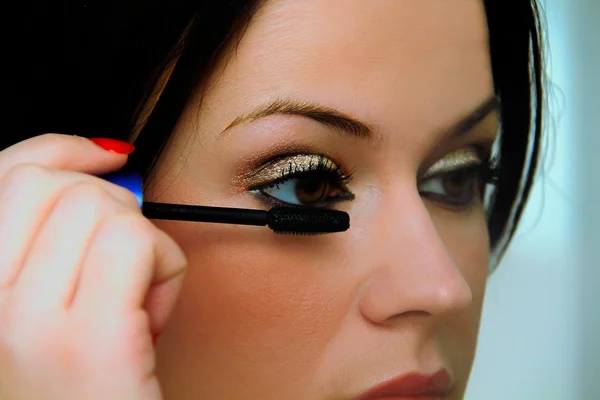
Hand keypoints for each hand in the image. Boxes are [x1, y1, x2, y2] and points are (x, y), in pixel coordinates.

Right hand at [0, 134, 186, 399]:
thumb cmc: (83, 388)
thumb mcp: (50, 306)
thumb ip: (53, 238)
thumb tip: (103, 165)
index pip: (9, 176)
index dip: (62, 150)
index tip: (106, 156)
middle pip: (62, 186)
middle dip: (114, 211)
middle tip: (124, 268)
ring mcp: (26, 323)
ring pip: (107, 209)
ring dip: (143, 245)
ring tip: (136, 301)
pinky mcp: (86, 341)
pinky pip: (137, 243)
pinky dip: (165, 268)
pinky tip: (153, 314)